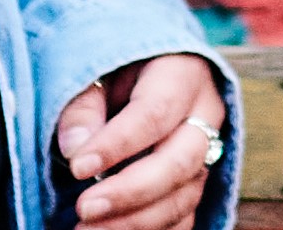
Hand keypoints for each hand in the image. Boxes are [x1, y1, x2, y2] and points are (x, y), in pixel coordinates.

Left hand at [58, 52, 226, 229]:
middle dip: (130, 192)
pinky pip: (185, 216)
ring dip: (137, 221)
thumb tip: (75, 150)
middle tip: (85, 209)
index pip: (154, 113)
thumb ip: (82, 106)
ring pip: (184, 196)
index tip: (78, 168)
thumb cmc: (114, 68)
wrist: (146, 69)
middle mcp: (205, 113)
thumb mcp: (94, 69)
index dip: (117, 144)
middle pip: (180, 161)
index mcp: (181, 73)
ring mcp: (207, 151)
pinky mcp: (197, 180)